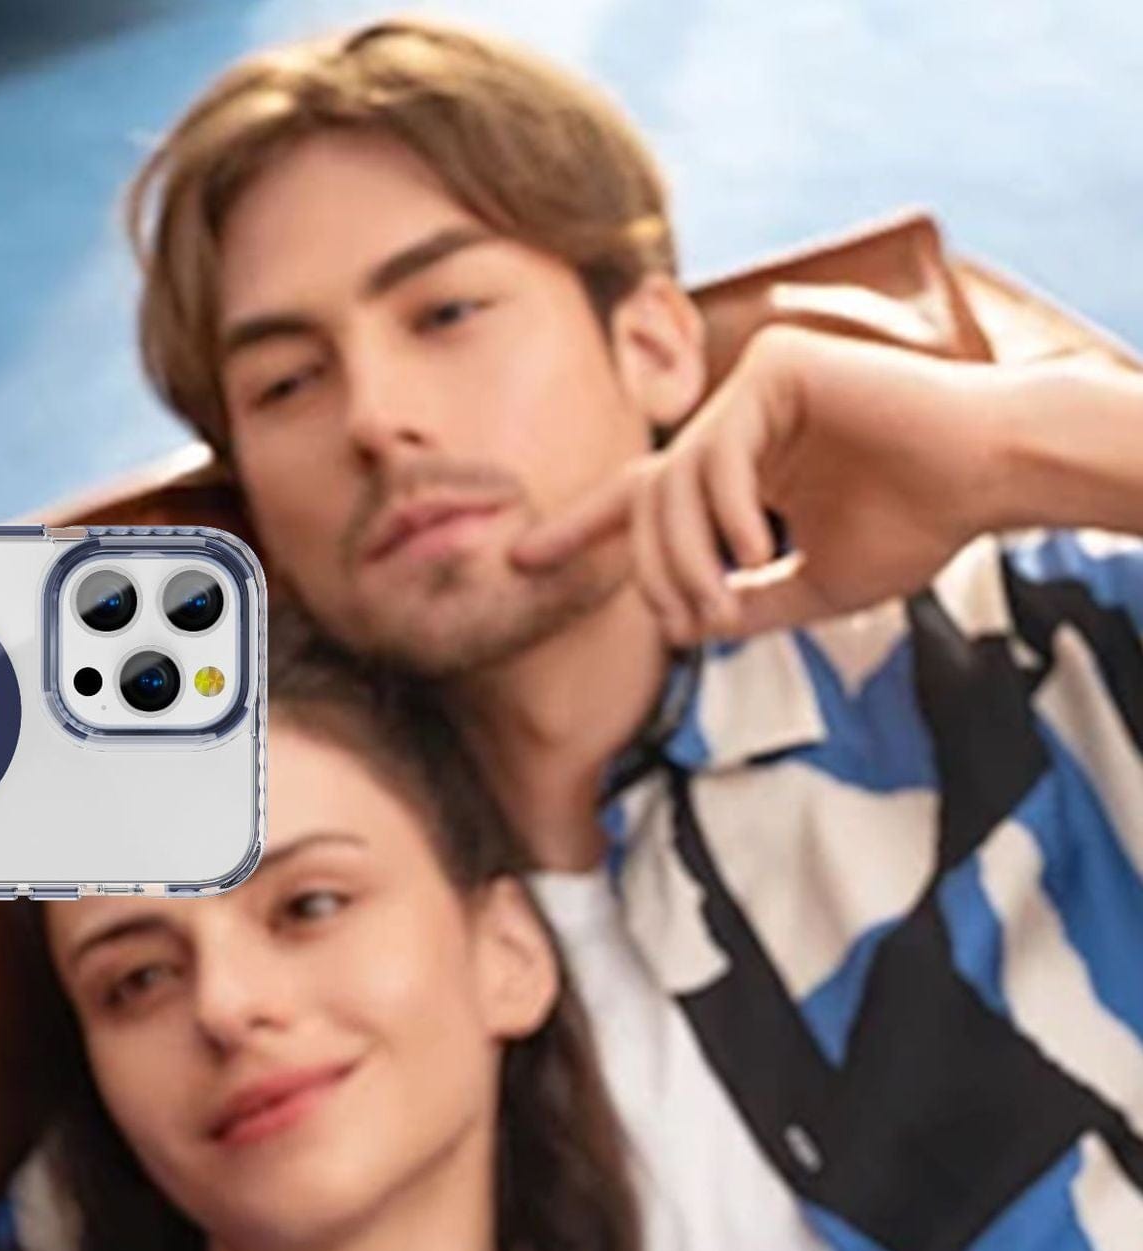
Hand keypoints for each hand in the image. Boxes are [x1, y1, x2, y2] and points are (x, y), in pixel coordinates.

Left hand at [511, 328, 1010, 643]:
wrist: (988, 480)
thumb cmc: (915, 527)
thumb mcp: (811, 589)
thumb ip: (743, 606)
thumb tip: (680, 629)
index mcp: (736, 468)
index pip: (638, 500)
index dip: (577, 532)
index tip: (518, 565)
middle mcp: (735, 422)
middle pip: (646, 504)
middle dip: (653, 575)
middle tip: (686, 624)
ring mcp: (753, 386)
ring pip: (671, 483)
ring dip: (685, 557)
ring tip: (724, 599)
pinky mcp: (777, 364)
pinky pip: (715, 451)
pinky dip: (724, 511)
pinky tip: (758, 551)